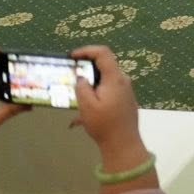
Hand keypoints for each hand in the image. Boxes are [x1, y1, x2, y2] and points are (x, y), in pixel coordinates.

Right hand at [70, 46, 145, 169]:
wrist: (123, 143)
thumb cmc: (104, 124)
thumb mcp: (87, 106)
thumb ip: (82, 87)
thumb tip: (81, 76)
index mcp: (115, 78)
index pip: (103, 53)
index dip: (87, 50)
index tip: (72, 56)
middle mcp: (123, 80)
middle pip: (104, 65)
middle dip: (85, 68)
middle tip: (69, 75)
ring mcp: (125, 89)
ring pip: (104, 80)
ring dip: (88, 85)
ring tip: (72, 98)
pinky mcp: (124, 98)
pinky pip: (107, 90)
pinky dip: (94, 96)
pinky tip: (80, 117)